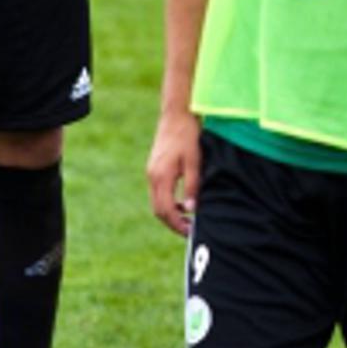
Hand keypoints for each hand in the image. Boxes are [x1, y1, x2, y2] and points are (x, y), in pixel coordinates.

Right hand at [146, 111, 201, 236]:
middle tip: (189, 231)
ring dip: (170, 213)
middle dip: (172, 223)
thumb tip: (191, 209)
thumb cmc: (187, 136)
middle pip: (158, 210)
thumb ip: (192, 186)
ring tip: (187, 219)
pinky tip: (182, 203)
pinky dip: (168, 202)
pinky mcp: (154, 169)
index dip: (177, 224)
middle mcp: (152, 176)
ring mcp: (151, 172)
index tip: (190, 232)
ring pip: (156, 202)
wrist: (176, 115)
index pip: (166, 209)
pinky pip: (158, 192)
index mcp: (161, 176)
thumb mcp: (194, 162)